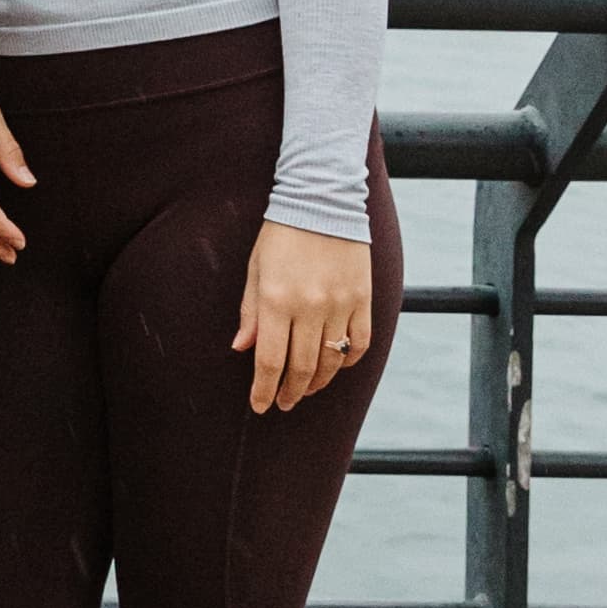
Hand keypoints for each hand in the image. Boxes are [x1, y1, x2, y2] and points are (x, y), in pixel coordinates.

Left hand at [234, 221, 376, 414]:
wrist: (323, 201)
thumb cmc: (280, 236)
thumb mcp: (255, 270)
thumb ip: (250, 312)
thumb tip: (242, 349)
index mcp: (276, 301)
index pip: (270, 361)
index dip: (264, 389)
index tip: (260, 406)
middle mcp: (310, 307)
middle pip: (302, 367)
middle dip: (289, 391)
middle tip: (282, 402)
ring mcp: (341, 304)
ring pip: (332, 361)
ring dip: (318, 382)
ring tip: (305, 390)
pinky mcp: (364, 298)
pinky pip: (361, 342)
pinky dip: (349, 360)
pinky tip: (336, 366)